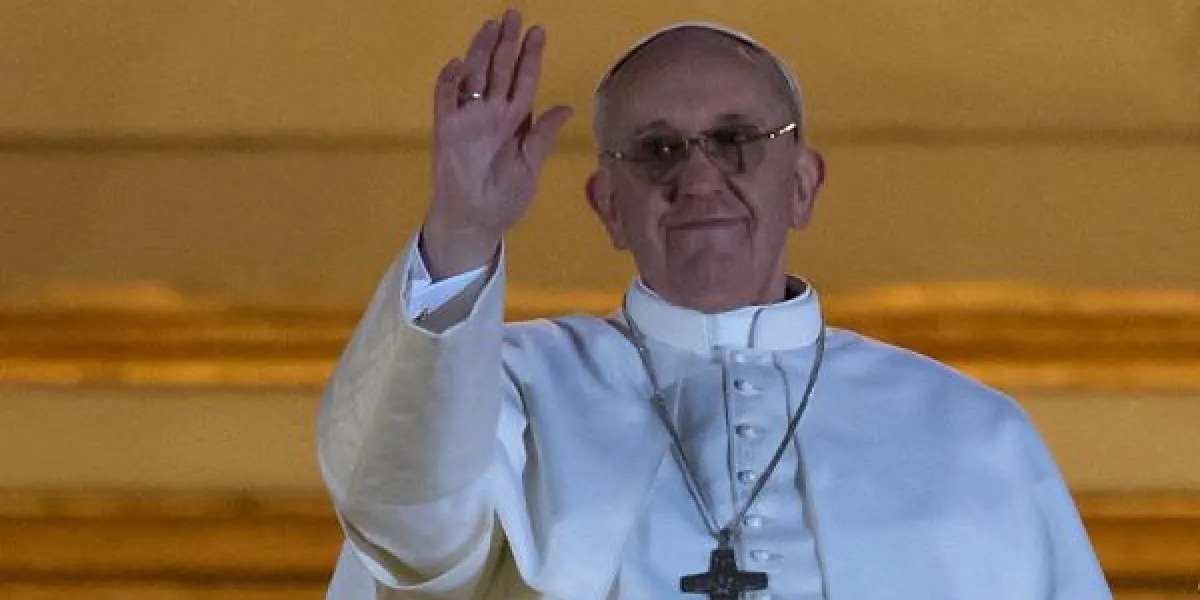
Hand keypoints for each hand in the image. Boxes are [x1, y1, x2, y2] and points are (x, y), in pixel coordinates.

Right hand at [422, 10, 572, 277]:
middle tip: (512, 15)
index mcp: (515, 121)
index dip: (531, 57)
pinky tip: (459, 64)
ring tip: (489, 27)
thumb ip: (543, 136)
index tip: (538, 32)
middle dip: (506, 43)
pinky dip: (450, 82)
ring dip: (480, 52)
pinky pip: (446, 100)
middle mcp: (492, 114)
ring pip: (474, 77)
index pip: (524, 81)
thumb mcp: (531, 167)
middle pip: (499, 70)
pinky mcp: (446, 130)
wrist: (476, 221)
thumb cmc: (505, 198)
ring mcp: (468, 119)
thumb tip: (566, 108)